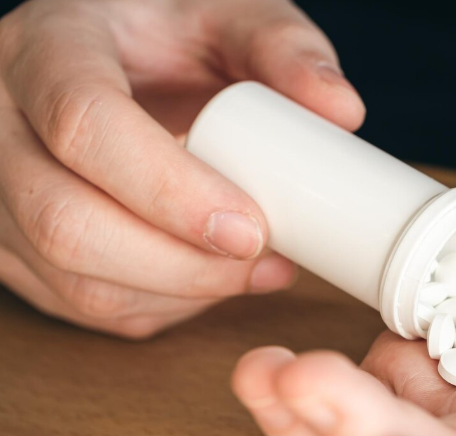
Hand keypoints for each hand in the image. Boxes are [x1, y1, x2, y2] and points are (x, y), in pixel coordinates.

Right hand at [0, 0, 363, 337]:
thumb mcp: (226, 15)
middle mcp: (1, 123)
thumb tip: (342, 111)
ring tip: (257, 272)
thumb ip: (282, 49)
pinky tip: (212, 282)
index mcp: (48, 48)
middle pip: (66, 222)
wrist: (114, 54)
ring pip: (71, 278)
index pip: (85, 126)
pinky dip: (159, 308)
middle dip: (180, 264)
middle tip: (265, 262)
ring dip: (179, 294)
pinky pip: (80, 304)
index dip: (170, 191)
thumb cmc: (167, 33)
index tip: (251, 227)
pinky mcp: (15, 244)